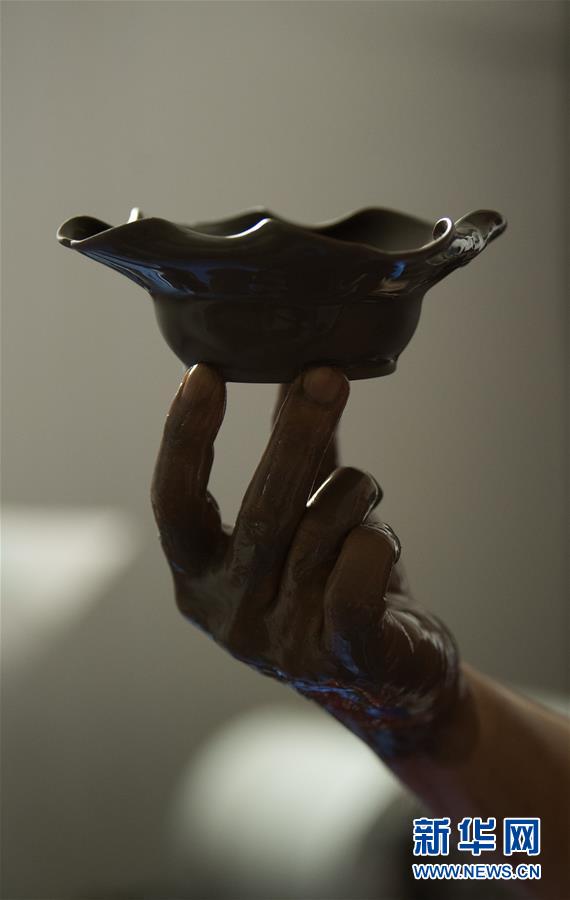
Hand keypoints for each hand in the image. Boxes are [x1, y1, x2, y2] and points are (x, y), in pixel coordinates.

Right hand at [151, 364, 462, 757]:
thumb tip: (295, 376)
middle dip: (296, 437)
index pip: (175, 504)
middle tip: (325, 376)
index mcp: (200, 579)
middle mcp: (229, 614)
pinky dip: (378, 541)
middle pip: (257, 513)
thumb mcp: (302, 523)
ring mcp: (282, 642)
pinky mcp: (341, 657)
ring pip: (323, 531)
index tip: (205, 374)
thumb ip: (293, 461)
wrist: (388, 690)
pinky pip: (359, 574)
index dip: (185, 438)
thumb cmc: (334, 592)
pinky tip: (384, 542)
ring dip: (355, 495)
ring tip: (367, 495)